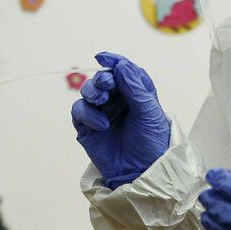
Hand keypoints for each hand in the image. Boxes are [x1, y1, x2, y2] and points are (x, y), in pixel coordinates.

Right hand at [71, 52, 169, 188]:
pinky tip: (102, 125)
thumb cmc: (151, 142)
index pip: (122, 70)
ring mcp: (101, 113)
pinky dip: (87, 114)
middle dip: (102, 78)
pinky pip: (79, 111)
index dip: (112, 61)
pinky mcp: (87, 128)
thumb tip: (121, 64)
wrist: (142, 172)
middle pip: (103, 79)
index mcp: (135, 92)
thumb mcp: (148, 111)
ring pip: (88, 91)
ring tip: (101, 101)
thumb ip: (134, 86)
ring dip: (92, 92)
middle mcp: (117, 100)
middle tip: (106, 85)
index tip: (102, 57)